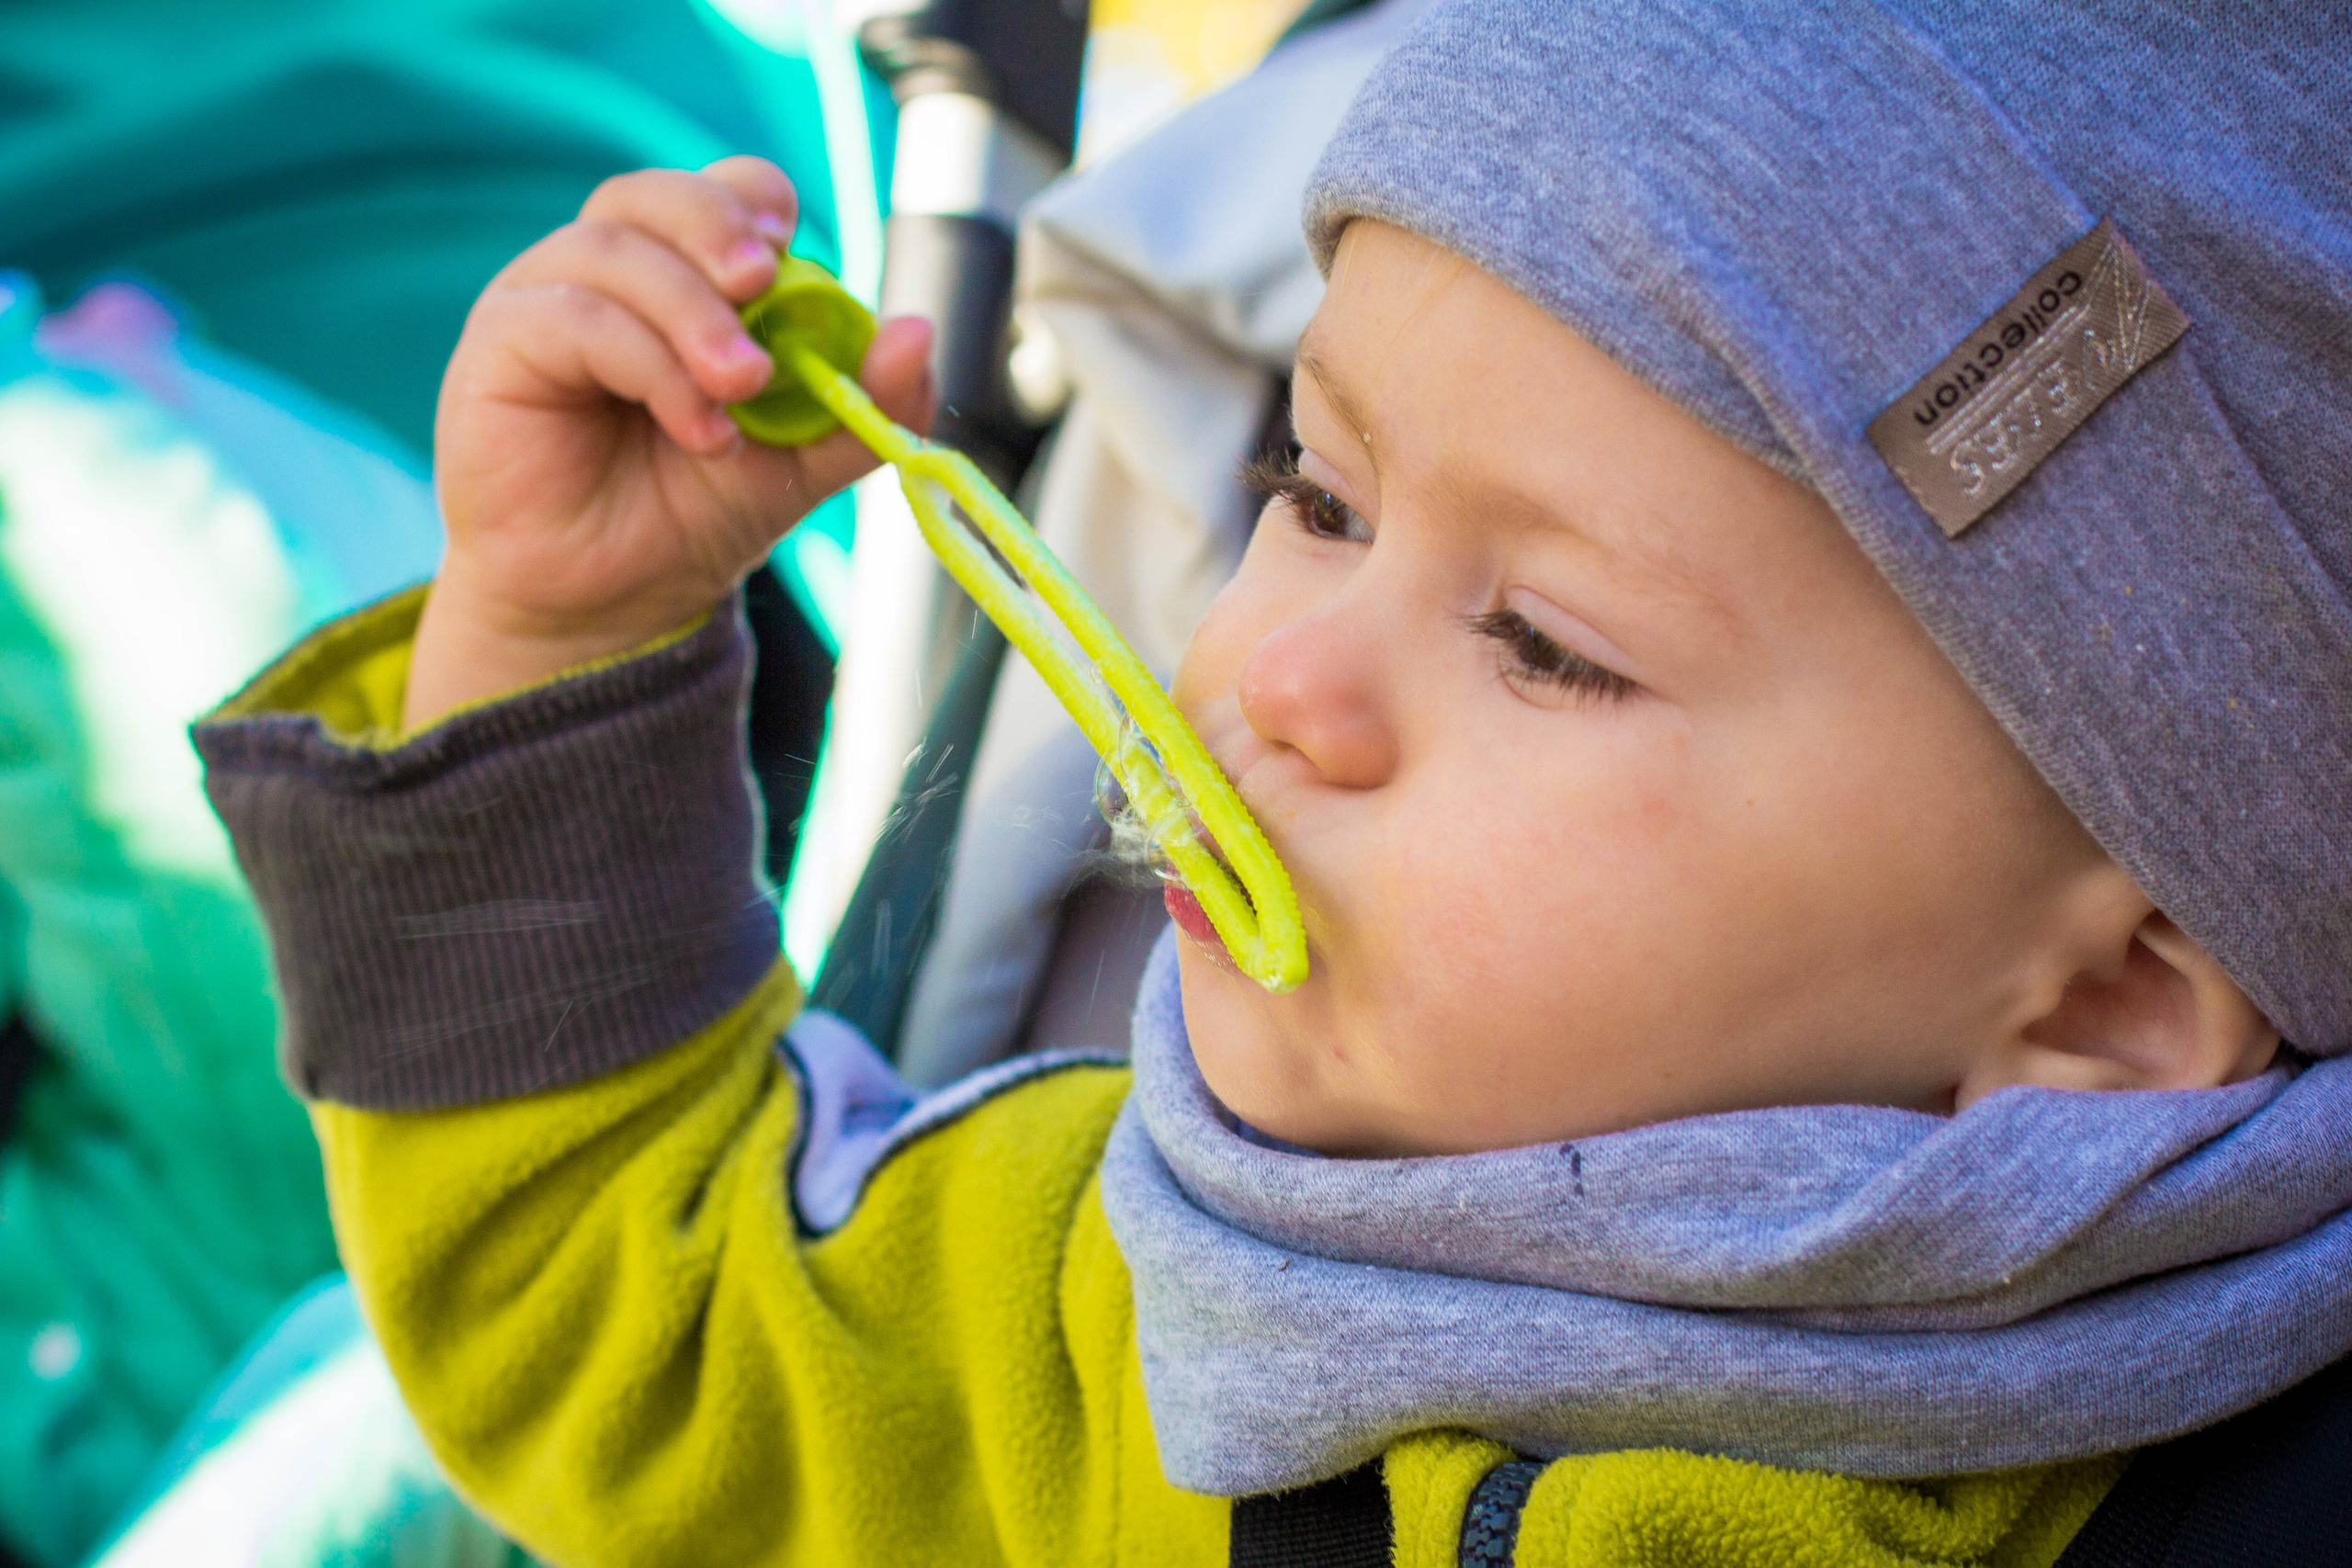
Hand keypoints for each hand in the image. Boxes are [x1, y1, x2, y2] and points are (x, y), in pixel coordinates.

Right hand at [407, 157, 933, 730]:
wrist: (612, 604)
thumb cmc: (691, 515)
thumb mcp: (800, 461)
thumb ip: (864, 403)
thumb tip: (917, 331)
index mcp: (681, 277)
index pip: (717, 192)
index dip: (750, 203)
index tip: (788, 252)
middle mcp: (609, 272)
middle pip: (654, 195)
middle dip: (716, 229)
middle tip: (763, 286)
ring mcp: (545, 299)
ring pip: (615, 251)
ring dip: (692, 315)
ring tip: (742, 389)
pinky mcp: (498, 343)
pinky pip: (573, 317)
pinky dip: (650, 364)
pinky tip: (700, 429)